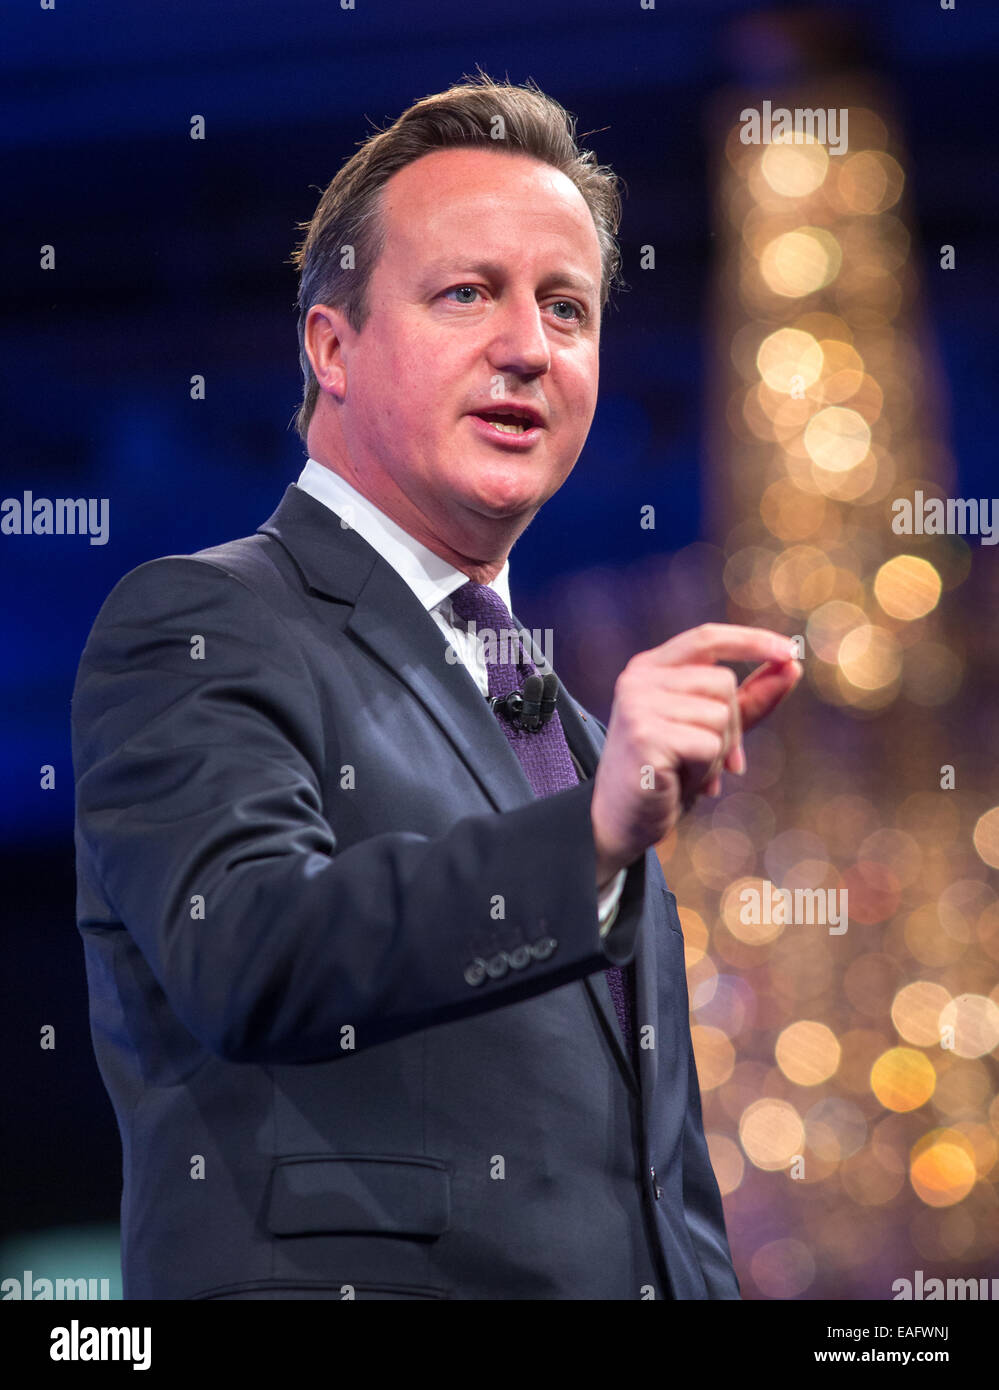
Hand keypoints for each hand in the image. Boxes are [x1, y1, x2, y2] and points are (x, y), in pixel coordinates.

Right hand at [591, 623, 801, 886]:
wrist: (621, 822)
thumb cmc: (667, 773)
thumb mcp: (711, 729)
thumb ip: (749, 698)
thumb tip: (791, 666)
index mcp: (650, 667)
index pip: (707, 638)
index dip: (752, 641)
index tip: (790, 652)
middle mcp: (639, 679)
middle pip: (722, 683)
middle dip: (732, 727)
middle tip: (707, 760)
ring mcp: (638, 705)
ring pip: (720, 716)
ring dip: (716, 753)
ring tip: (685, 770)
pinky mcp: (644, 736)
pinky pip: (709, 745)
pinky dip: (705, 771)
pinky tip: (677, 781)